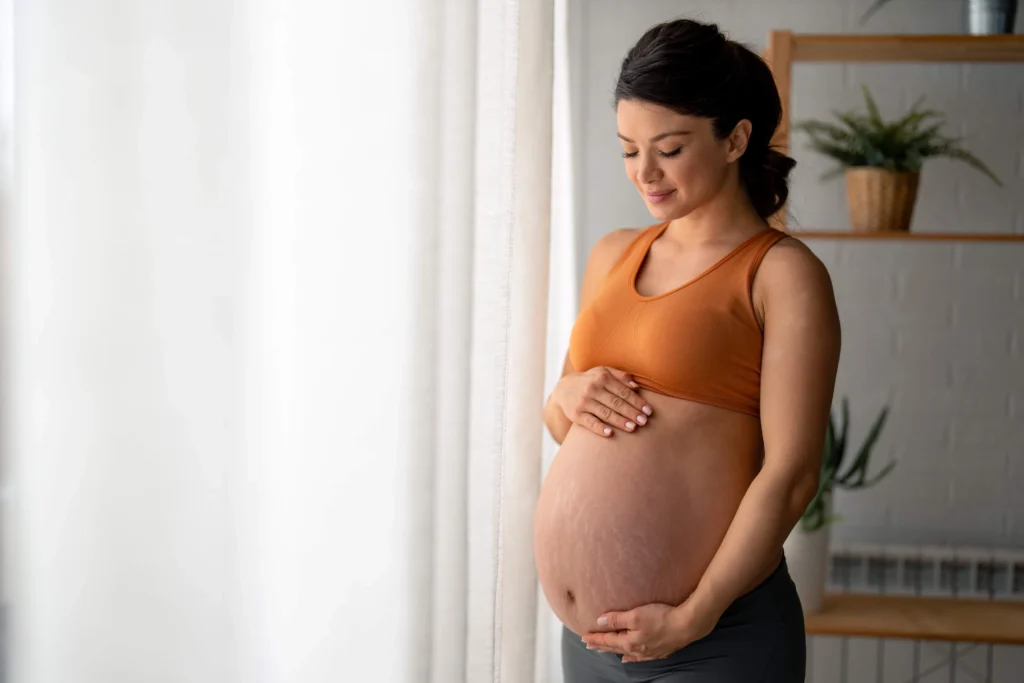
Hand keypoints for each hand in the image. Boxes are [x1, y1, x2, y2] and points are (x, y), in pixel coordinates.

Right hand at [553, 367, 651, 436]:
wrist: (563, 389)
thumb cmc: (590, 381)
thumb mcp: (603, 372)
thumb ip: (620, 376)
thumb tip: (636, 386)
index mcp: (602, 378)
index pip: (623, 391)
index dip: (637, 402)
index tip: (648, 411)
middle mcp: (592, 389)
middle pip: (616, 403)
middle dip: (632, 413)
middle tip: (644, 422)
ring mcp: (583, 402)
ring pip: (605, 413)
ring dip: (620, 421)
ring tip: (633, 428)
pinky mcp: (576, 414)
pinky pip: (589, 422)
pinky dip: (599, 428)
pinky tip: (609, 433)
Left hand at [580, 599, 717, 662]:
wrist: (687, 625)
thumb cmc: (661, 617)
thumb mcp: (635, 615)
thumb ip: (617, 619)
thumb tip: (600, 621)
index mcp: (629, 642)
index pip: (607, 640)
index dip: (595, 638)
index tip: (583, 637)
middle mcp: (637, 650)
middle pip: (614, 647)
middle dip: (601, 645)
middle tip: (588, 644)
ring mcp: (648, 652)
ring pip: (626, 653)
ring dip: (614, 650)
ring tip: (604, 651)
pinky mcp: (659, 651)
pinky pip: (639, 657)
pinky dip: (630, 657)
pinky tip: (628, 658)